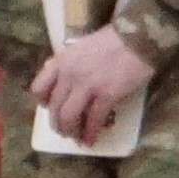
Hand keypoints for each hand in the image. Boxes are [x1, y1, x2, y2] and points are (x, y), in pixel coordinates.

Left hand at [36, 24, 158, 142]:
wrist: (139, 37)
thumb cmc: (114, 40)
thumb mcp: (83, 46)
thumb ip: (70, 63)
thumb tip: (65, 81)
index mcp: (62, 61)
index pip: (39, 88)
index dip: (44, 102)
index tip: (52, 108)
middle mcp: (69, 74)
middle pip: (54, 108)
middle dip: (58, 124)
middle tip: (66, 131)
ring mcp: (87, 85)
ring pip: (68, 117)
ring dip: (71, 131)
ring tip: (77, 138)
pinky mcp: (106, 95)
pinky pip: (93, 120)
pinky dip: (90, 134)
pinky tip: (92, 140)